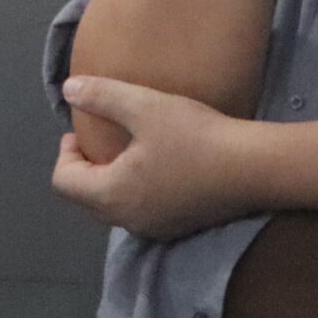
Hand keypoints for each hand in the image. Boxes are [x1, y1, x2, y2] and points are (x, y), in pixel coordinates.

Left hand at [50, 75, 264, 240]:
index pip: (63, 182)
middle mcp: (128, 221)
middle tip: (99, 138)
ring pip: (113, 208)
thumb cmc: (195, 136)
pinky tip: (155, 167)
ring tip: (125, 150)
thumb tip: (68, 89)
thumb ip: (102, 97)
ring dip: (108, 180)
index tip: (82, 130)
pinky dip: (134, 192)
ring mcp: (155, 229)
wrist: (255, 167)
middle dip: (84, 168)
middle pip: (85, 198)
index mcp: (111, 196)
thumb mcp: (144, 106)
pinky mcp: (179, 228)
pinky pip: (139, 212)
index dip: (65, 153)